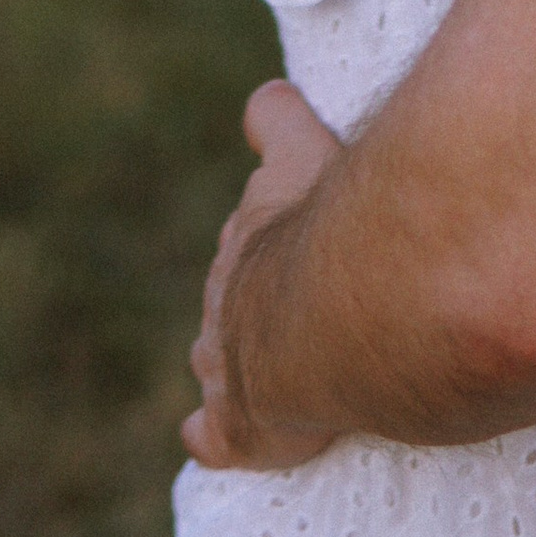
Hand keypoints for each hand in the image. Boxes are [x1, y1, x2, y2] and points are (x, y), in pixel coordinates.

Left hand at [183, 81, 343, 470]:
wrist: (331, 317)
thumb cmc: (330, 228)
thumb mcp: (303, 152)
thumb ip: (280, 123)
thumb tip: (264, 99)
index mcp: (248, 235)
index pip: (246, 231)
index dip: (263, 233)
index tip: (270, 232)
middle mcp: (227, 294)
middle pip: (232, 295)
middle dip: (256, 298)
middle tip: (299, 306)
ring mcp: (225, 363)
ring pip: (216, 358)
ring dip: (235, 360)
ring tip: (268, 368)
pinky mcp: (236, 426)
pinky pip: (210, 435)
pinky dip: (208, 434)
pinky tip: (203, 437)